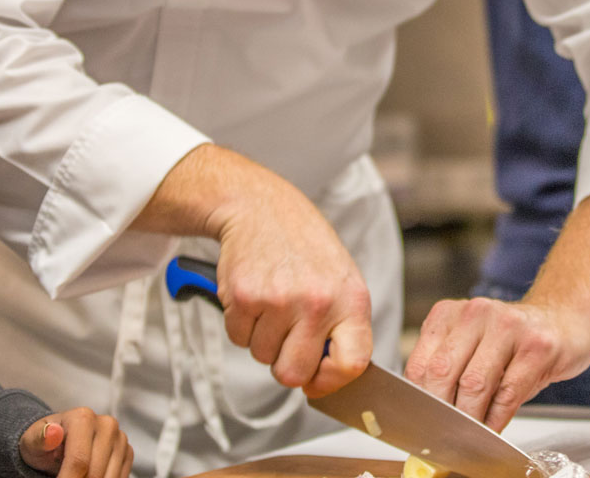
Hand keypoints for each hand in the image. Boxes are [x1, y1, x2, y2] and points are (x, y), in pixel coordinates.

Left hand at [18, 408, 131, 477]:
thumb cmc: (44, 444)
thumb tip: (53, 432)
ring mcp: (120, 438)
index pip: (79, 461)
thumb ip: (40, 439)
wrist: (59, 442)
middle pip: (95, 473)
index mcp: (84, 417)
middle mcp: (107, 424)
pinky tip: (87, 476)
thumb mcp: (33, 442)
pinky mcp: (127, 451)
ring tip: (76, 476)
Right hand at [134, 145, 376, 396]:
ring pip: (262, 356)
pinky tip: (254, 295)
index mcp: (351, 300)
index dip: (330, 381)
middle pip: (294, 374)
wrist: (262, 208)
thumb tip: (328, 378)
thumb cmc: (305, 248)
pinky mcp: (243, 296)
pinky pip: (237, 338)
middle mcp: (318, 302)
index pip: (352, 364)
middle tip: (286, 334)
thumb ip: (342, 328)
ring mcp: (279, 300)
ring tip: (272, 303)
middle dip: (285, 362)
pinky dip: (241, 324)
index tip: (317, 378)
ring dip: (262, 338)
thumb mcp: (342, 281)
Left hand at [405, 296, 589, 430]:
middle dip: (442, 412)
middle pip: (442, 373)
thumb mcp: (473, 346)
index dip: (419, 402)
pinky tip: (493, 429)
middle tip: (446, 434)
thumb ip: (449, 371)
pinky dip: (496, 419)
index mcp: (449, 313)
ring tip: (470, 435)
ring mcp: (508, 326)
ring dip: (470, 419)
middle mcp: (476, 313)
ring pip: (474, 384)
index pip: (419, 364)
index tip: (424, 424)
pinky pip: (507, 393)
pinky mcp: (537, 346)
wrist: (563, 320)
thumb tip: (427, 417)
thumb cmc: (513, 342)